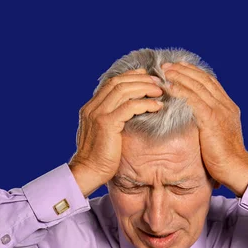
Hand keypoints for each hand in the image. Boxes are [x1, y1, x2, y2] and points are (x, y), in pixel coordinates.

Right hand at [68, 68, 163, 196]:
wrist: (88, 172)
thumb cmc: (99, 159)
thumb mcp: (103, 135)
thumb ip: (111, 121)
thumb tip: (127, 116)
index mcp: (91, 108)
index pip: (111, 83)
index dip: (130, 77)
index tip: (146, 76)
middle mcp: (93, 107)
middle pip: (118, 83)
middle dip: (140, 79)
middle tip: (157, 82)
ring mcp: (99, 114)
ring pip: (124, 91)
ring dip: (144, 88)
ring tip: (159, 91)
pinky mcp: (107, 124)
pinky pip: (130, 107)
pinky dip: (145, 104)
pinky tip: (156, 106)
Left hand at [161, 61, 247, 196]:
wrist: (236, 168)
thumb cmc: (225, 158)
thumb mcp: (219, 135)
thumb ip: (209, 123)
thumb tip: (194, 121)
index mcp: (228, 107)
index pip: (210, 83)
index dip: (194, 72)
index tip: (180, 67)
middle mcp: (225, 105)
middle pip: (203, 80)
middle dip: (184, 70)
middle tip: (167, 65)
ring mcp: (219, 111)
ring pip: (197, 86)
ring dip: (180, 77)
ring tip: (165, 71)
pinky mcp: (211, 120)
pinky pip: (193, 101)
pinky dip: (181, 92)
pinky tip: (169, 87)